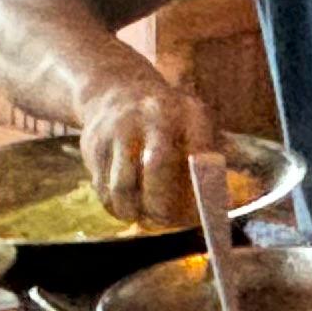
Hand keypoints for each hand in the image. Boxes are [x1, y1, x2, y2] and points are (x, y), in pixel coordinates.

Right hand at [77, 66, 222, 227]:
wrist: (116, 90)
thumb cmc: (167, 119)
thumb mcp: (194, 123)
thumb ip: (207, 158)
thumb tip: (217, 205)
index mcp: (186, 111)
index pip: (199, 151)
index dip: (202, 188)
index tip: (202, 213)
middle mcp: (151, 116)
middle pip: (157, 166)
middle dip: (162, 205)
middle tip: (165, 220)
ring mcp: (118, 130)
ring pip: (122, 188)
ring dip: (133, 211)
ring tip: (143, 215)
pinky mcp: (93, 146)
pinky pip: (102, 190)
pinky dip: (115, 207)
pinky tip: (126, 204)